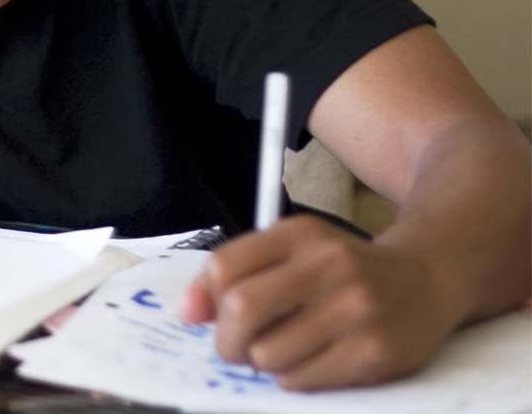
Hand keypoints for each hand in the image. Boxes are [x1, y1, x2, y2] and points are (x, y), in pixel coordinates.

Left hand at [178, 215, 465, 389]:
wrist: (428, 279)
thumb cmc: (341, 269)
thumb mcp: (292, 252)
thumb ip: (235, 273)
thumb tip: (186, 311)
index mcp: (300, 234)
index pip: (224, 267)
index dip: (207, 300)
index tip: (211, 316)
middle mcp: (329, 265)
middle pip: (241, 309)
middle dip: (225, 340)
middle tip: (235, 348)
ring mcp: (356, 309)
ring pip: (268, 354)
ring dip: (264, 362)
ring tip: (284, 349)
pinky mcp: (376, 352)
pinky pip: (302, 379)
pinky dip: (294, 377)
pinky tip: (313, 360)